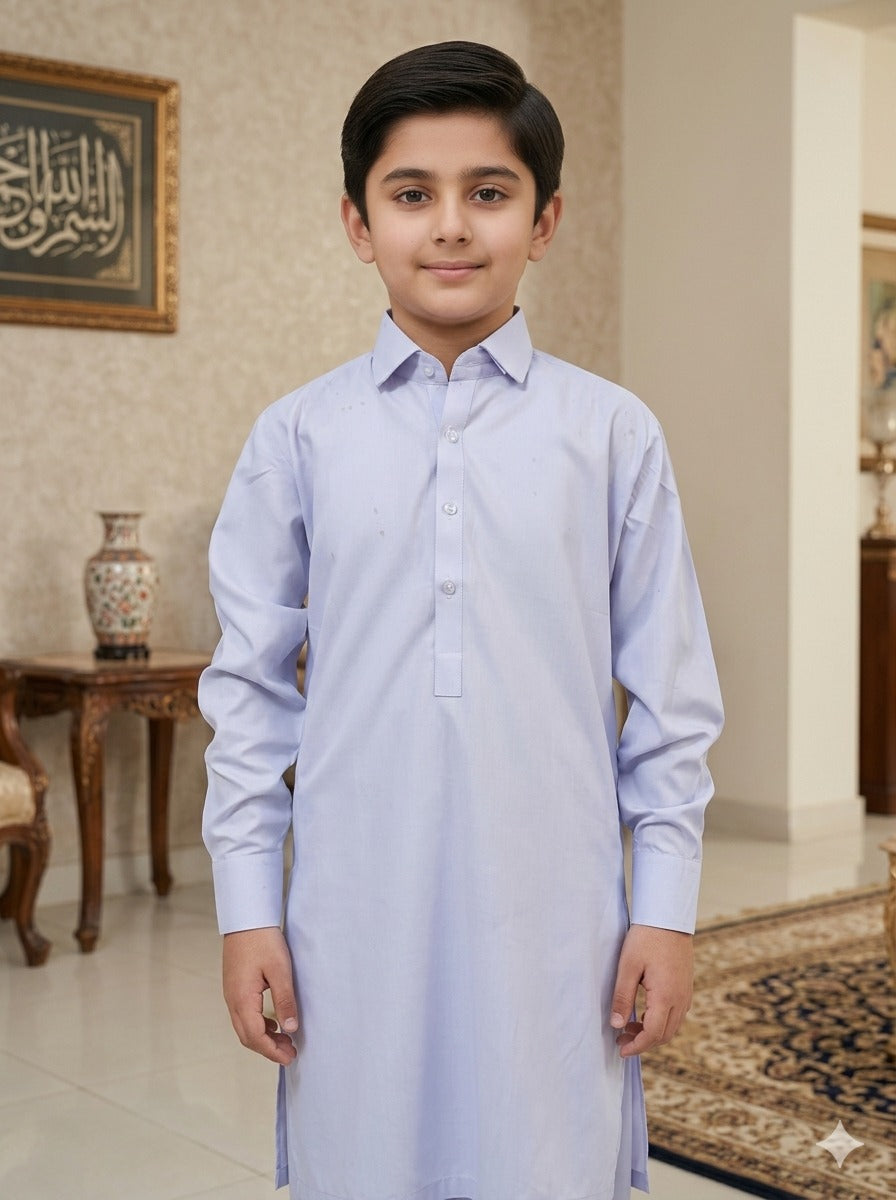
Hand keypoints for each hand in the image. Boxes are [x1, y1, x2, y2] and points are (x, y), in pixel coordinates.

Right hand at [222, 926, 299, 1064]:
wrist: (246, 918)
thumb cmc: (263, 940)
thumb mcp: (280, 970)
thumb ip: (285, 1000)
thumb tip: (291, 1029)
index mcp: (242, 999)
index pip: (255, 1037)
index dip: (272, 1051)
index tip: (290, 1057)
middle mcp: (232, 1000)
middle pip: (247, 1036)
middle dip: (268, 1049)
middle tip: (291, 1053)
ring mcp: (231, 994)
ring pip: (244, 1027)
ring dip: (263, 1038)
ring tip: (286, 1040)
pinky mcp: (234, 987)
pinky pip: (243, 1015)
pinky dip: (258, 1025)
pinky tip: (273, 1022)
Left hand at [609, 924, 693, 1057]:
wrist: (668, 917)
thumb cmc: (646, 938)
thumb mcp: (627, 966)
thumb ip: (622, 996)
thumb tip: (616, 1025)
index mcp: (666, 996)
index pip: (653, 1034)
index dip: (637, 1046)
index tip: (621, 1050)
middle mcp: (680, 998)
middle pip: (665, 1035)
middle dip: (643, 1042)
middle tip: (621, 1039)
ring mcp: (686, 993)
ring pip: (672, 1026)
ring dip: (652, 1032)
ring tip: (628, 1026)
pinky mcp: (686, 986)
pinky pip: (676, 1014)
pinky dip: (660, 1021)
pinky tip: (643, 1013)